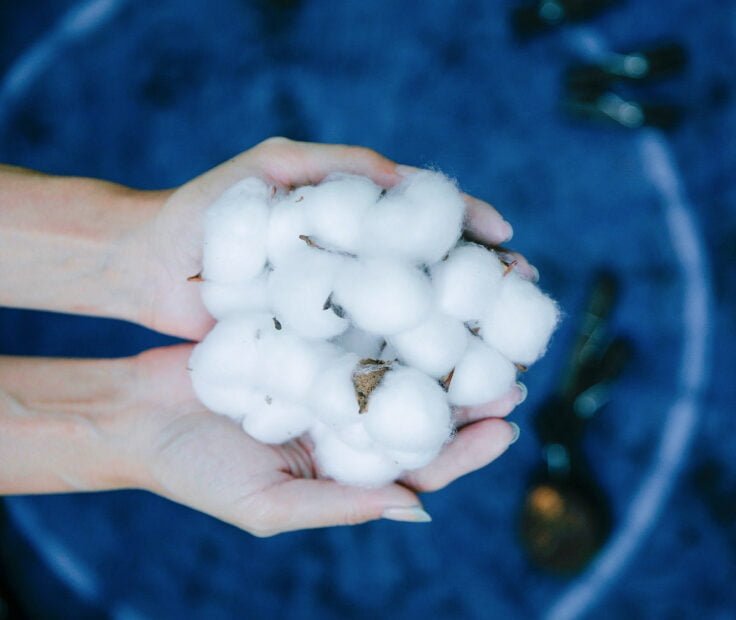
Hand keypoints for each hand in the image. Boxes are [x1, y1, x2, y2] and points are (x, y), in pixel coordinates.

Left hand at [133, 137, 533, 340]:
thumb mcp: (274, 168)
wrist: (148, 265)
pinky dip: (400, 368)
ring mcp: (335, 309)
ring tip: (495, 353)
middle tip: (521, 307)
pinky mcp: (311, 346)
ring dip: (450, 337)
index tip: (508, 246)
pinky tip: (434, 382)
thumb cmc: (207, 209)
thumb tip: (407, 178)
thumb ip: (339, 165)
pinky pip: (363, 357)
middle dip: (476, 291)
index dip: (470, 233)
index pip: (427, 225)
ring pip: (404, 324)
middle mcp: (352, 269)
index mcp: (353, 223)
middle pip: (428, 279)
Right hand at [135, 345, 520, 535]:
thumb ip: (341, 507)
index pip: (420, 463)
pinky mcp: (305, 338)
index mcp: (346, 465)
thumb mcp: (268, 506)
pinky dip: (385, 315)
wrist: (138, 415)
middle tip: (513, 367)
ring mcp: (328, 374)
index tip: (508, 425)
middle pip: (420, 407)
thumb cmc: (196, 471)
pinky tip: (413, 293)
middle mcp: (346, 418)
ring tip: (478, 322)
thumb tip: (416, 509)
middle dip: (467, 390)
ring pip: (396, 362)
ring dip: (436, 346)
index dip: (467, 447)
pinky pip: (354, 328)